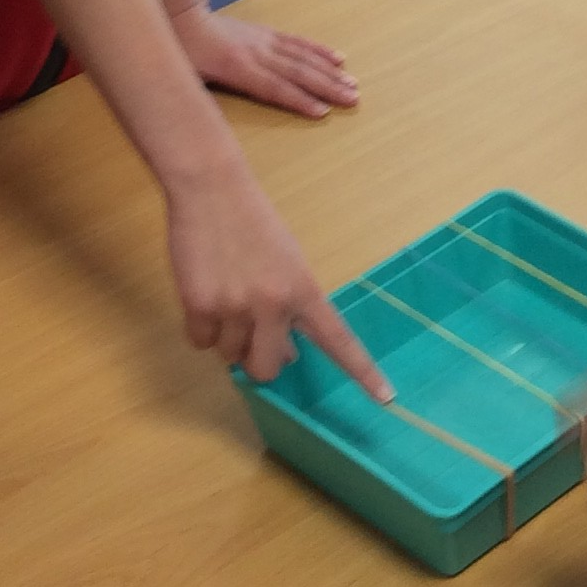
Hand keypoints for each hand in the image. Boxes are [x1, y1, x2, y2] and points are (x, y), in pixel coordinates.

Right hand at [167, 165, 391, 400]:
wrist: (211, 188)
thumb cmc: (253, 223)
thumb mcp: (287, 261)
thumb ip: (290, 307)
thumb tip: (282, 355)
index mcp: (304, 290)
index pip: (338, 340)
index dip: (362, 372)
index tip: (387, 398)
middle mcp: (273, 304)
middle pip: (266, 369)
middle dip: (257, 360)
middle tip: (251, 333)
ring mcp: (235, 306)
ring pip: (229, 355)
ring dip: (226, 338)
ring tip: (224, 296)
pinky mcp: (198, 304)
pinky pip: (200, 342)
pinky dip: (201, 328)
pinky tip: (203, 295)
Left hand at [174, 7, 357, 120]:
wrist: (182, 13)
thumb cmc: (181, 53)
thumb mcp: (187, 81)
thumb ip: (203, 102)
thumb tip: (212, 127)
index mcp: (237, 68)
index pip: (274, 88)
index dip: (299, 100)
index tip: (323, 112)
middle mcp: (257, 53)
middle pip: (298, 72)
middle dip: (328, 87)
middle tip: (353, 99)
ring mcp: (264, 41)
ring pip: (303, 57)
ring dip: (330, 71)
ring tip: (352, 82)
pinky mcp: (266, 33)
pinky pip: (297, 42)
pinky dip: (319, 50)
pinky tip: (337, 57)